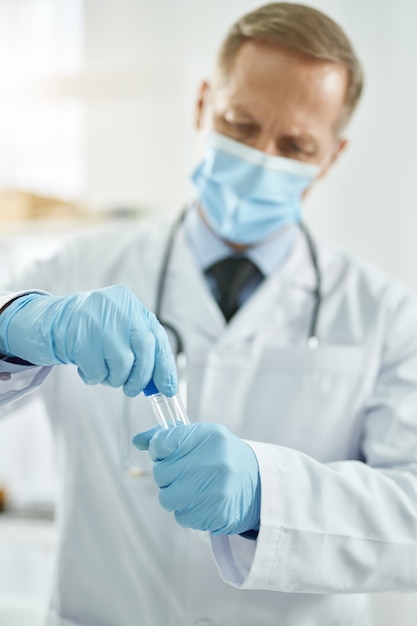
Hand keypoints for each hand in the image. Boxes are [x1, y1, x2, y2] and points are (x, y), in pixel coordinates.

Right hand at [0, 285, 176, 396]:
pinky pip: (96, 369)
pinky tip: (87, 369)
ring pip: (121, 362)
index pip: (157, 338)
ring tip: (104, 373)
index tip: (168, 389)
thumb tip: (162, 383)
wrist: (51, 322)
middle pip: (144, 348)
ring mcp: (98, 318)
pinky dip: (94, 377)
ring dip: (114, 378)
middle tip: (132, 389)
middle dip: (141, 376)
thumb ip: (141, 352)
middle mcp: (119, 307)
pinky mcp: (78, 333)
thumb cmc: (92, 332)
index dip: (165, 366)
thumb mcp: (120, 332)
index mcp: (133, 306)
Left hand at [133, 423, 260, 534]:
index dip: (159, 450)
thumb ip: (170, 437)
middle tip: (185, 473)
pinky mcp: (215, 514)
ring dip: (175, 495)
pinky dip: (187, 511)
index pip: (163, 442)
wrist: (259, 485)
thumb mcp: (203, 438)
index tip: (167, 453)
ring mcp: (215, 489)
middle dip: (168, 475)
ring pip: (167, 497)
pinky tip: (202, 502)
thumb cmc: (224, 458)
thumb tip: (138, 440)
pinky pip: (181, 516)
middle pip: (161, 473)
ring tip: (193, 489)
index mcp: (209, 436)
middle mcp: (213, 461)